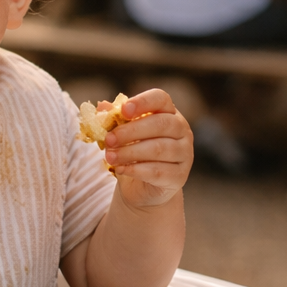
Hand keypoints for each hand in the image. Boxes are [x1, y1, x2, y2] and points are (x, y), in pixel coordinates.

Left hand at [102, 89, 192, 207]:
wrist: (143, 187)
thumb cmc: (134, 154)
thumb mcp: (123, 135)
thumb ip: (114, 119)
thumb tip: (102, 107)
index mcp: (169, 112)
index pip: (161, 99)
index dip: (142, 102)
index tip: (123, 111)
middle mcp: (182, 130)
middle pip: (160, 124)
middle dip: (131, 131)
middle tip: (109, 140)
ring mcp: (184, 153)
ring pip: (158, 149)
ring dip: (130, 152)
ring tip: (110, 157)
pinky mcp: (179, 176)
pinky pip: (158, 171)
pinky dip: (136, 170)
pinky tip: (120, 169)